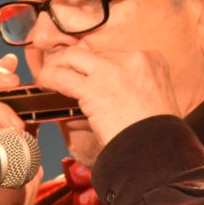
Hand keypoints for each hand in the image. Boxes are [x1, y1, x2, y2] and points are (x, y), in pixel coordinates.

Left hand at [35, 48, 181, 147]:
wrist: (158, 150)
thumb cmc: (160, 135)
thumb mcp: (155, 102)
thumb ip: (131, 91)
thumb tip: (102, 96)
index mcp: (152, 61)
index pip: (115, 54)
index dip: (98, 65)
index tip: (89, 75)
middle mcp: (132, 59)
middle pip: (93, 53)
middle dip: (76, 63)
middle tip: (63, 72)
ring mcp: (112, 70)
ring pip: (74, 57)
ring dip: (58, 65)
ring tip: (48, 76)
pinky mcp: (94, 88)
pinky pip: (63, 76)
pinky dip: (49, 78)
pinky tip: (43, 83)